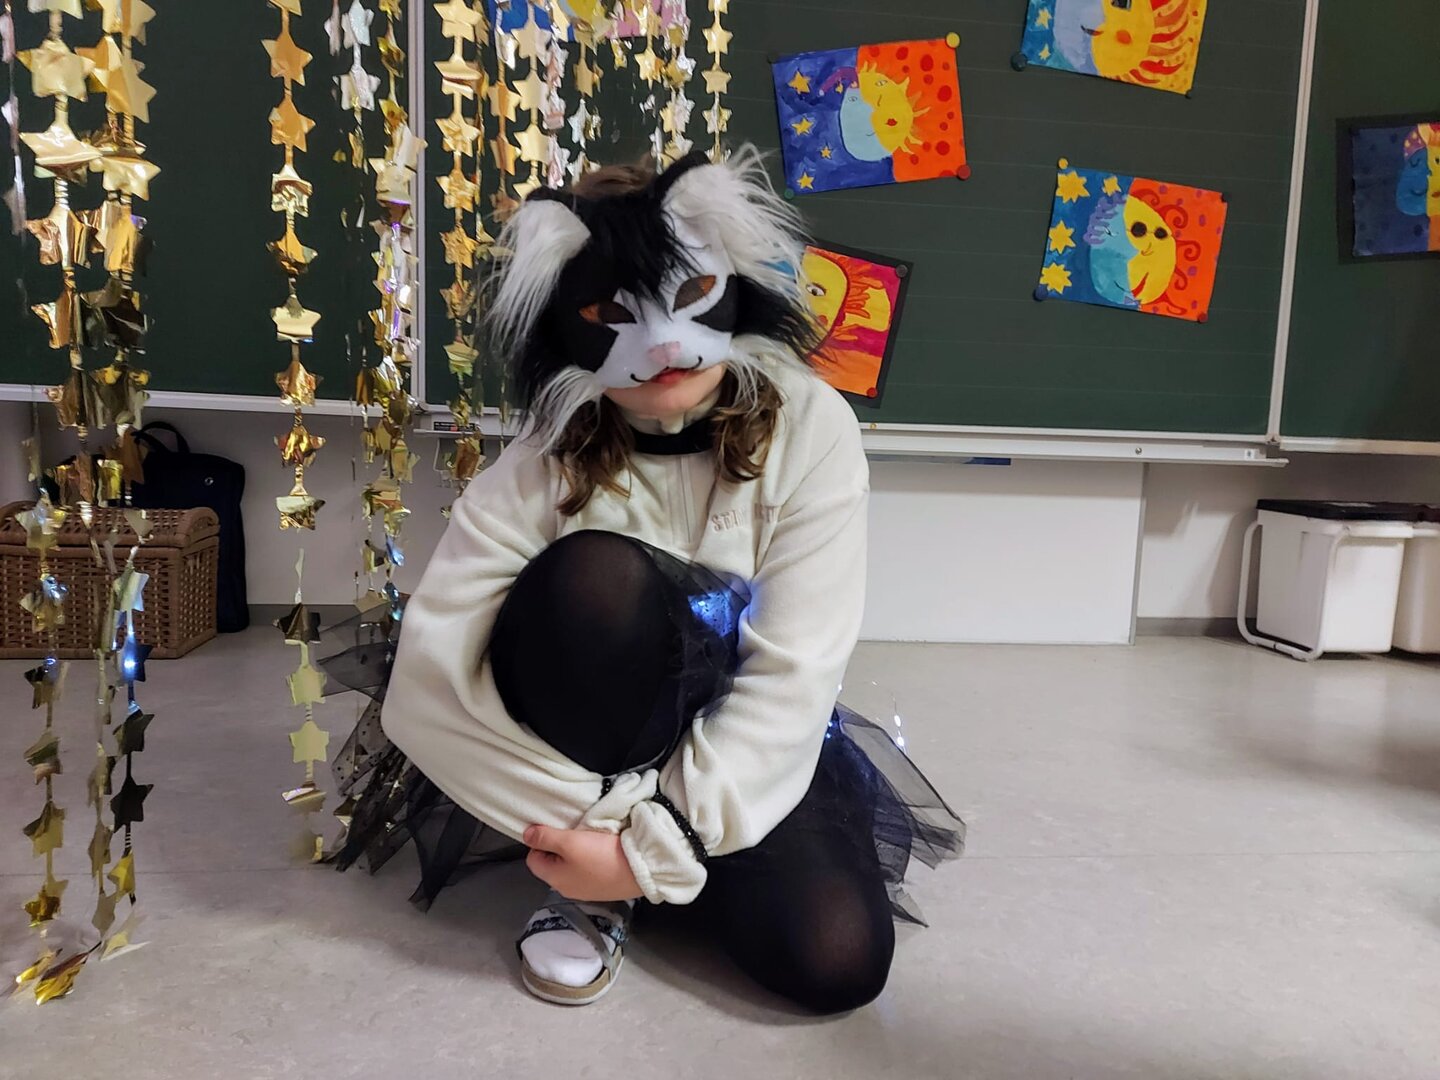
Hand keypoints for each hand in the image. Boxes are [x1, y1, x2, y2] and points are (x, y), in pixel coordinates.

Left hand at [523, 825, 643, 902]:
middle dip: (560, 846)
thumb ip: (545, 838)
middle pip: (553, 863)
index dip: (541, 842)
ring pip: (572, 866)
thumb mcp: (569, 842)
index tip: (557, 830)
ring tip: (590, 839)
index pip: (533, 858)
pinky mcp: (603, 887)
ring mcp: (586, 890)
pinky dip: (593, 859)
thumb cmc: (601, 855)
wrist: (640, 870)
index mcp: (554, 879)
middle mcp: (567, 889)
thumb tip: (525, 834)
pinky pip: (589, 870)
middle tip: (575, 832)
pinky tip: (604, 851)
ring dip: (578, 852)